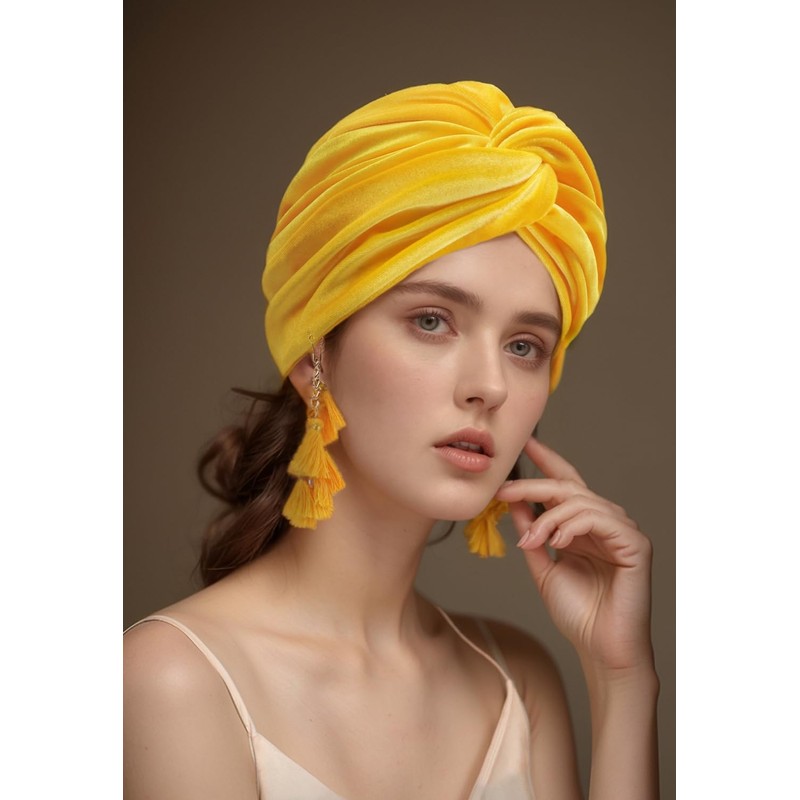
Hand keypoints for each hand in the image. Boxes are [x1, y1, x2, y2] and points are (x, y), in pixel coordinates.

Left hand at [495, 437, 654, 673]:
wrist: (601, 651)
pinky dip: (572, 526)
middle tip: (502, 490)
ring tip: (530, 540)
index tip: (524, 442)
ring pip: (580, 501)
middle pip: (567, 487)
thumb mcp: (542, 565)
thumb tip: (511, 501)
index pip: (566, 482)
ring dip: (547, 517)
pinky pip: (599, 518)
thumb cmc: (577, 613)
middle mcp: (606, 522)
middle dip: (532, 486)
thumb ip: (531, 532)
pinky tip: (557, 541)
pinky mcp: (635, 543)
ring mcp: (623, 530)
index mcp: (585, 526)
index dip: (546, 460)